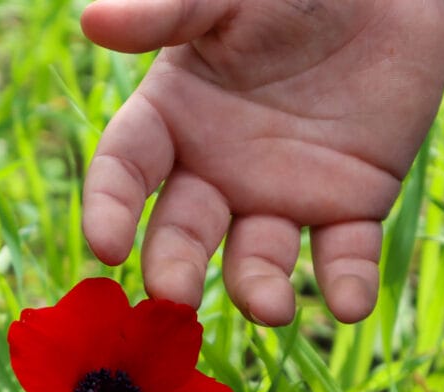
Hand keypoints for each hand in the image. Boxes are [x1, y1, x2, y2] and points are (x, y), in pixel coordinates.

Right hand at [81, 0, 443, 325]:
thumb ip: (169, 11)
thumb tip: (93, 20)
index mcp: (174, 118)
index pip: (126, 172)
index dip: (111, 209)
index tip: (106, 246)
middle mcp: (218, 171)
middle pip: (183, 233)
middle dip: (175, 266)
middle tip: (174, 294)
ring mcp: (281, 195)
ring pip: (258, 259)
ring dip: (259, 290)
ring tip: (271, 309)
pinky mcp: (350, 206)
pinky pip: (344, 255)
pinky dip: (347, 284)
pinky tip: (349, 302)